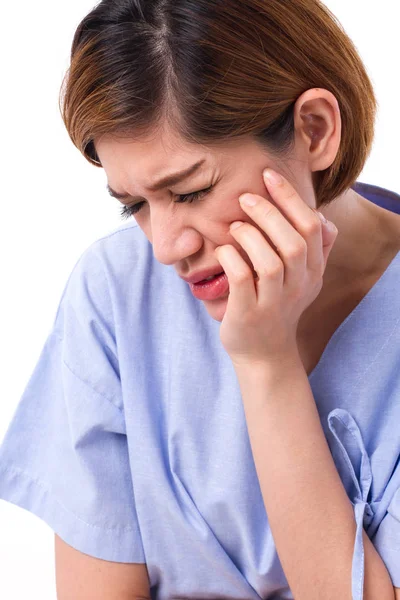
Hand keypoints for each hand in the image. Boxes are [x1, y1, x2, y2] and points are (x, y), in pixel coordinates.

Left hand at [214, 168, 337, 368]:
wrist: (264, 354)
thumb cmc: (277, 306)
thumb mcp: (303, 280)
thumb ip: (316, 250)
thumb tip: (323, 218)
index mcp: (313, 272)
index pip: (312, 227)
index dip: (291, 197)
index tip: (268, 176)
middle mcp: (299, 287)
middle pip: (294, 242)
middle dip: (269, 213)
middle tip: (245, 198)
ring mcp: (274, 303)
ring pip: (271, 262)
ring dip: (250, 236)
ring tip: (235, 226)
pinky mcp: (248, 314)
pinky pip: (241, 280)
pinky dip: (231, 258)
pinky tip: (222, 251)